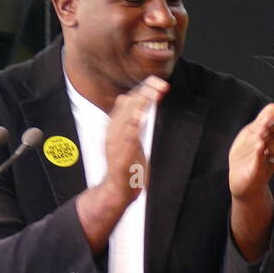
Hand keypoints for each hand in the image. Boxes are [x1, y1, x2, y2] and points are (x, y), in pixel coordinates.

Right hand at [103, 76, 167, 200]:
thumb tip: (125, 98)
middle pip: (128, 108)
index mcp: (116, 126)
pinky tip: (138, 119)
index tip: (159, 81)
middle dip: (145, 94)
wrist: (117, 191)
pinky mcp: (119, 160)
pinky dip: (131, 130)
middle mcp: (113, 133)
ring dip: (138, 107)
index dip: (143, 90)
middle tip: (160, 85)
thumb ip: (128, 120)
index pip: (129, 101)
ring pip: (125, 121)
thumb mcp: (128, 138)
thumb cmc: (126, 165)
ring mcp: (115, 146)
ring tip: (150, 95)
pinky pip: (124, 142)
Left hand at [229, 103, 273, 203]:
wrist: (241, 181)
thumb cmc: (248, 156)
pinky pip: (261, 161)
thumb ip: (262, 120)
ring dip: (269, 139)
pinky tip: (260, 146)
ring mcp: (268, 163)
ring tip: (261, 133)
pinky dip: (260, 153)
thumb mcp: (252, 134)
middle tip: (267, 124)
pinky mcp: (257, 172)